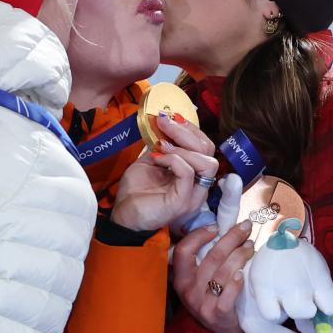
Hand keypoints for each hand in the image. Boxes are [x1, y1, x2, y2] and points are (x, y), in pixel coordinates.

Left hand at [111, 113, 217, 231]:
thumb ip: (162, 145)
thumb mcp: (150, 160)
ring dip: (182, 147)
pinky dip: (174, 160)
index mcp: (192, 172)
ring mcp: (193, 194)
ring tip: (161, 146)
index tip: (170, 117)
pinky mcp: (183, 201)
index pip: (205, 145)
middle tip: (164, 123)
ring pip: (207, 162)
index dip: (190, 128)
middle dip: (186, 131)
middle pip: (209, 150)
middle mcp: (197, 183)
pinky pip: (188, 173)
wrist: (123, 214)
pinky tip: (157, 159)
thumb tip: (166, 121)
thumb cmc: (136, 191)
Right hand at [172, 220, 253, 332]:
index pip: (183, 251)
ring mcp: (202, 304)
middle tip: (245, 228)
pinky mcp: (218, 315)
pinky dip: (237, 282)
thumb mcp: (200, 280)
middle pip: (210, 257)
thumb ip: (204, 259)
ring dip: (240, 255)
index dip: (198, 236)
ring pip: (222, 273)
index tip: (216, 227)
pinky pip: (228, 295)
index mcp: (181, 278)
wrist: (222, 332)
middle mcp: (188, 290)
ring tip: (251, 246)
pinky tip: (244, 274)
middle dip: (230, 238)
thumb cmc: (213, 297)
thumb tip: (223, 227)